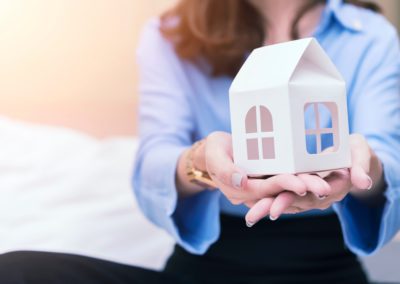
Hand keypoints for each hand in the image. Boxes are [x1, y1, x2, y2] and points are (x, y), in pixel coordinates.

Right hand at [202, 132, 329, 205]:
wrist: (216, 151)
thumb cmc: (214, 150)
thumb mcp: (213, 155)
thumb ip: (223, 169)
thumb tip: (240, 180)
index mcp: (239, 190)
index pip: (264, 189)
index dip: (283, 186)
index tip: (301, 183)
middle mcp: (254, 193)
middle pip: (281, 193)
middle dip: (302, 190)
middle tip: (324, 188)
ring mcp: (263, 186)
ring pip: (288, 189)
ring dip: (307, 186)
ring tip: (329, 183)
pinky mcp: (270, 178)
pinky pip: (288, 180)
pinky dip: (304, 178)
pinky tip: (321, 173)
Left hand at [245, 134, 383, 225]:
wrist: (354, 159)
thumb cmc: (357, 152)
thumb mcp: (361, 153)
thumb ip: (362, 165)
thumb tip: (363, 182)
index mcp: (332, 187)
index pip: (310, 196)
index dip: (292, 200)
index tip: (276, 208)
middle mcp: (317, 194)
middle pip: (292, 201)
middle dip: (272, 208)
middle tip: (252, 216)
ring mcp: (307, 192)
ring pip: (285, 200)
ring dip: (266, 207)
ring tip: (249, 216)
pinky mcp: (298, 186)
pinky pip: (282, 193)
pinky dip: (268, 197)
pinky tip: (251, 200)